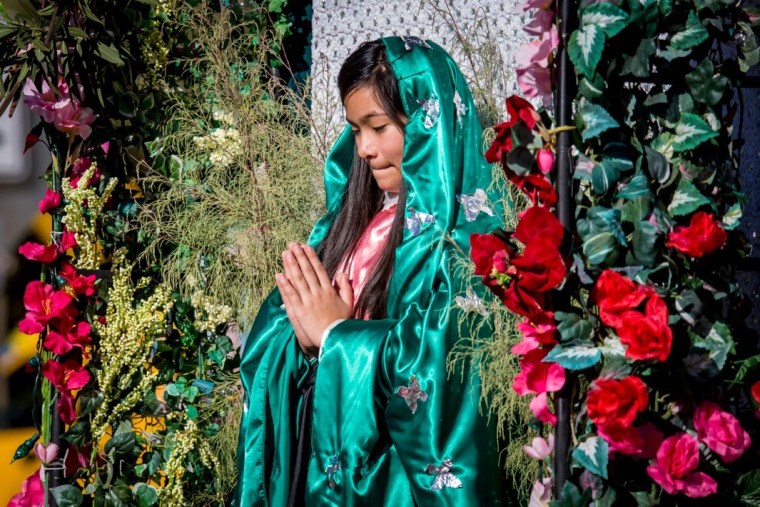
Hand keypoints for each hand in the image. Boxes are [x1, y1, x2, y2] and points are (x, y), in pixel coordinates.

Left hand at [276, 243, 352, 357]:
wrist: (334, 338)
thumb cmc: (342, 323)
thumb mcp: (349, 303)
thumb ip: (346, 287)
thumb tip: (342, 273)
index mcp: (329, 290)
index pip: (319, 270)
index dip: (311, 257)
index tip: (305, 247)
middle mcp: (318, 293)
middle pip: (307, 271)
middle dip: (299, 256)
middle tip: (292, 244)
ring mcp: (308, 301)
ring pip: (298, 280)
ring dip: (291, 265)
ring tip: (285, 253)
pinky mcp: (300, 311)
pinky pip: (291, 295)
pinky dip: (284, 285)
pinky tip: (279, 275)